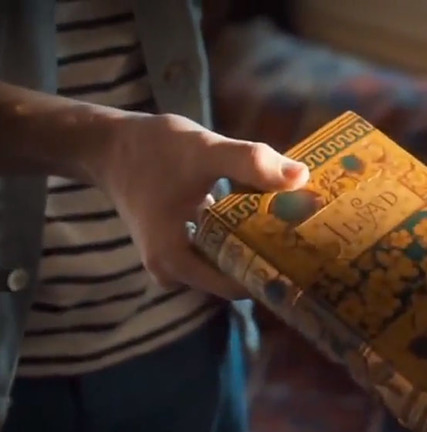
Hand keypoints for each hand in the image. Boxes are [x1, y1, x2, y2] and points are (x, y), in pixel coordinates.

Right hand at [93, 112, 308, 298]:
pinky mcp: (178, 244)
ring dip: (256, 247)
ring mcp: (174, 260)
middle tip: (312, 242)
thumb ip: (249, 163)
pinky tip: (268, 218)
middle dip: (269, 259)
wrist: (108, 143)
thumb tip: (301, 178)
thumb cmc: (152, 149)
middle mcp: (173, 272)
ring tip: (298, 231)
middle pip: (234, 276)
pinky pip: (217, 248)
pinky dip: (239, 235)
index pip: (237, 286)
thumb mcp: (204, 151)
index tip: (309, 258)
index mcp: (176, 262)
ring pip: (227, 261)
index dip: (273, 273)